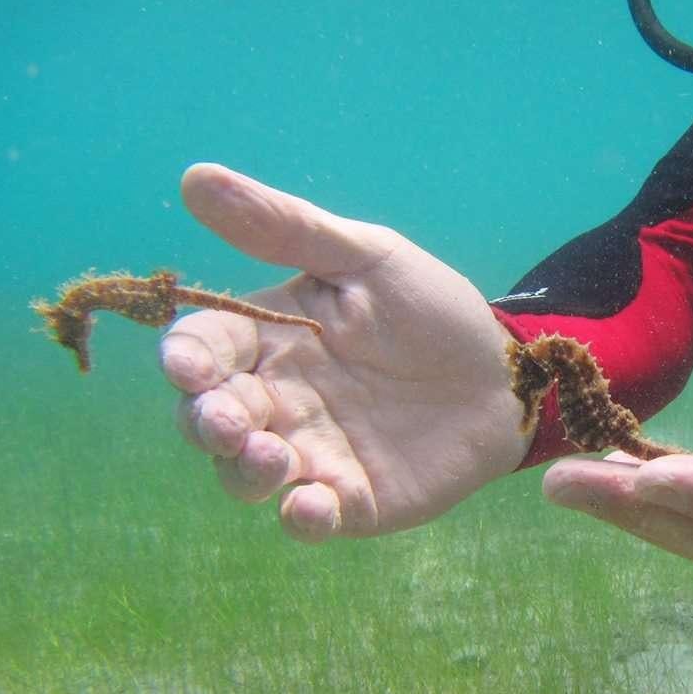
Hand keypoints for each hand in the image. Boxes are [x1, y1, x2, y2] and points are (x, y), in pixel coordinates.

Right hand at [160, 163, 530, 541]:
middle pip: (211, 416)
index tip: (189, 364)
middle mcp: (279, 399)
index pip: (205, 345)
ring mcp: (312, 452)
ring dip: (244, 470)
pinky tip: (313, 505)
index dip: (187, 356)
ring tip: (269, 456)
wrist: (505, 373)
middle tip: (228, 420)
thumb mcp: (366, 257)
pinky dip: (302, 516)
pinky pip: (310, 516)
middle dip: (207, 420)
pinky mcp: (351, 498)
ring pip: (247, 473)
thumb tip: (194, 178)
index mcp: (273, 336)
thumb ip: (286, 227)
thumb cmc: (431, 309)